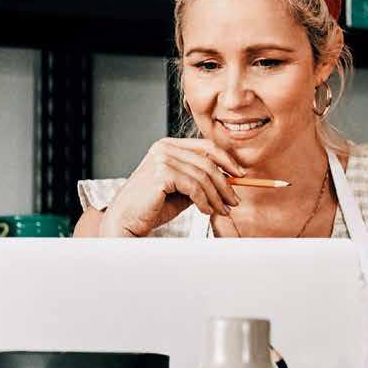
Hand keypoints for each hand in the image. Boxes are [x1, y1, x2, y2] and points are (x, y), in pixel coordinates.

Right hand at [100, 138, 247, 236]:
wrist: (126, 221)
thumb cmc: (150, 208)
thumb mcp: (180, 190)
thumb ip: (198, 180)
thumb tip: (228, 181)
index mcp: (167, 146)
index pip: (205, 146)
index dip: (226, 159)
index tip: (240, 174)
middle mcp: (163, 148)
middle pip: (207, 161)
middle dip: (225, 183)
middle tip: (234, 200)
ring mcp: (161, 159)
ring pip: (203, 176)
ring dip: (216, 196)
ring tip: (222, 210)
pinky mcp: (161, 173)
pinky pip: (193, 187)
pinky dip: (204, 201)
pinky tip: (206, 211)